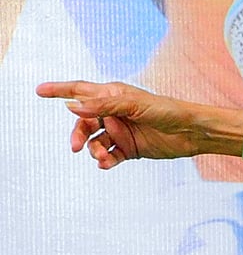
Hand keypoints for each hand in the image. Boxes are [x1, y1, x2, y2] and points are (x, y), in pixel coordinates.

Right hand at [35, 80, 234, 168]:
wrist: (192, 132)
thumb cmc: (167, 111)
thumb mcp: (134, 105)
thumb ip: (103, 106)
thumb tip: (72, 106)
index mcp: (113, 95)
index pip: (81, 91)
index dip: (60, 91)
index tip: (39, 91)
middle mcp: (114, 113)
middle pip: (84, 123)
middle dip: (78, 134)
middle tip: (76, 147)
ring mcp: (121, 132)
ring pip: (95, 142)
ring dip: (94, 150)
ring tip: (101, 157)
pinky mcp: (130, 149)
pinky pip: (110, 156)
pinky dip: (105, 161)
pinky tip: (105, 164)